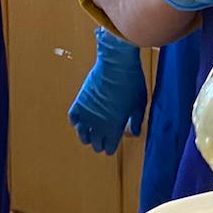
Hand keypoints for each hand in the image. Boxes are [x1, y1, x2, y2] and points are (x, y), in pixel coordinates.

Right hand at [69, 29, 146, 153]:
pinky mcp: (79, 102)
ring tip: (89, 135)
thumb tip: (135, 133)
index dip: (111, 147)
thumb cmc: (132, 83)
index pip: (109, 148)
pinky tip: (80, 120)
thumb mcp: (139, 104)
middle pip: (95, 144)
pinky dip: (75, 122)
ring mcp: (87, 113)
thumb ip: (136, 121)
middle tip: (102, 141)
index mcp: (114, 127)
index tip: (112, 144)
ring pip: (81, 134)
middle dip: (99, 143)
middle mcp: (98, 124)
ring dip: (86, 136)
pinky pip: (73, 118)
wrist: (116, 65)